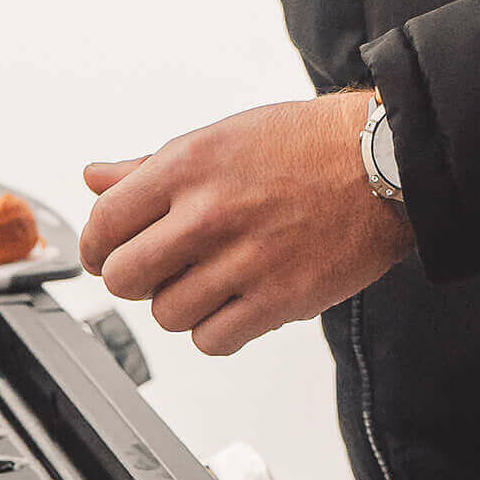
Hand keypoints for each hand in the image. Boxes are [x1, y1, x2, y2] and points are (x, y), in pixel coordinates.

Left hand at [79, 90, 411, 357]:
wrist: (385, 163)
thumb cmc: (306, 146)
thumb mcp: (220, 138)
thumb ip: (149, 166)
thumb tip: (94, 179)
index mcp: (187, 165)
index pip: (103, 223)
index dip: (95, 247)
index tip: (105, 254)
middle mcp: (209, 213)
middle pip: (124, 277)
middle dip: (134, 280)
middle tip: (157, 271)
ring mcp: (243, 260)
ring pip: (166, 315)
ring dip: (180, 305)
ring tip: (207, 282)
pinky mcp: (278, 299)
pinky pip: (212, 341)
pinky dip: (216, 330)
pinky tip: (234, 303)